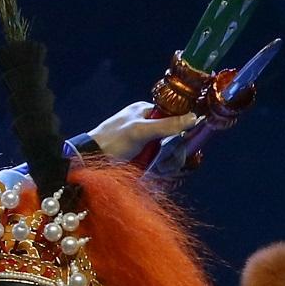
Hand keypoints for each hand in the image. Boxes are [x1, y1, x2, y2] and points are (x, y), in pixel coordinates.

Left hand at [74, 100, 201, 167]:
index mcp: (146, 111)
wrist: (90, 162)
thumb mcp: (140, 131)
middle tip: (167, 163)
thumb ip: (167, 125)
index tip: (182, 146)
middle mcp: (148, 124)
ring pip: (170, 152)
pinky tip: (157, 174)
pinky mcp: (143, 156)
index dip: (183, 133)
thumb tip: (194, 117)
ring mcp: (145, 141)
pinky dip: (162, 170)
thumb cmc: (112, 141)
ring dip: (168, 164)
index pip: (176, 118)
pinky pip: (161, 162)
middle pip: (175, 138)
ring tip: (159, 170)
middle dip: (174, 153)